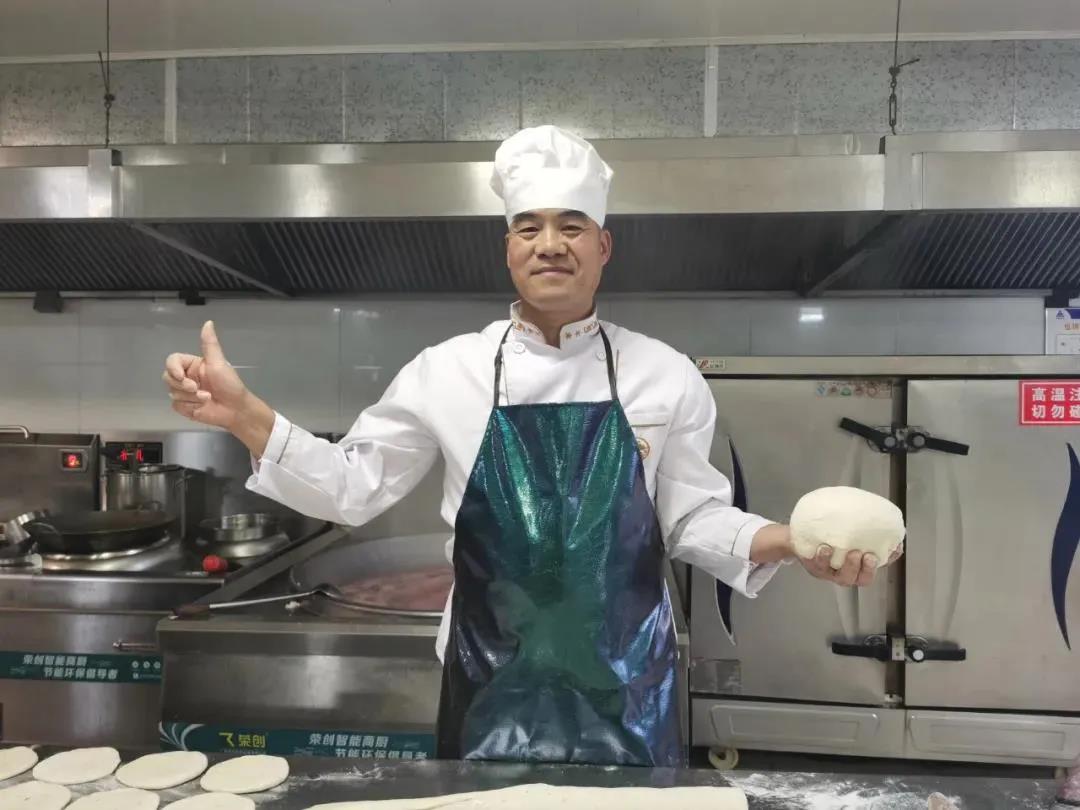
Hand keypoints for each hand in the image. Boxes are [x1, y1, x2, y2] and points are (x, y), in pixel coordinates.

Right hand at [162, 321, 274, 455]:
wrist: (236, 409)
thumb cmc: (229, 384)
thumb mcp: (219, 363)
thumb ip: (210, 344)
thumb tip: (208, 322)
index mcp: (193, 365)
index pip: (172, 361)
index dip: (172, 368)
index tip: (180, 376)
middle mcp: (186, 377)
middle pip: (167, 377)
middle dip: (182, 385)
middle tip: (197, 389)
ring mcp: (184, 393)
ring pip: (172, 392)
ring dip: (190, 397)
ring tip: (206, 398)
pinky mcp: (184, 406)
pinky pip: (176, 405)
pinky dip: (189, 406)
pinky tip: (202, 407)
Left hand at [798, 542, 903, 586]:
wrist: (800, 536)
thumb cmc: (830, 536)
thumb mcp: (848, 533)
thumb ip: (867, 532)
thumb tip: (890, 527)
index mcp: (858, 566)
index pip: (880, 565)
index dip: (888, 561)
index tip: (894, 548)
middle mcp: (846, 573)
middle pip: (861, 579)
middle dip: (868, 569)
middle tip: (868, 555)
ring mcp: (829, 572)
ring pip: (843, 577)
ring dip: (849, 566)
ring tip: (851, 552)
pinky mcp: (813, 566)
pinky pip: (818, 565)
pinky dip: (823, 557)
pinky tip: (824, 547)